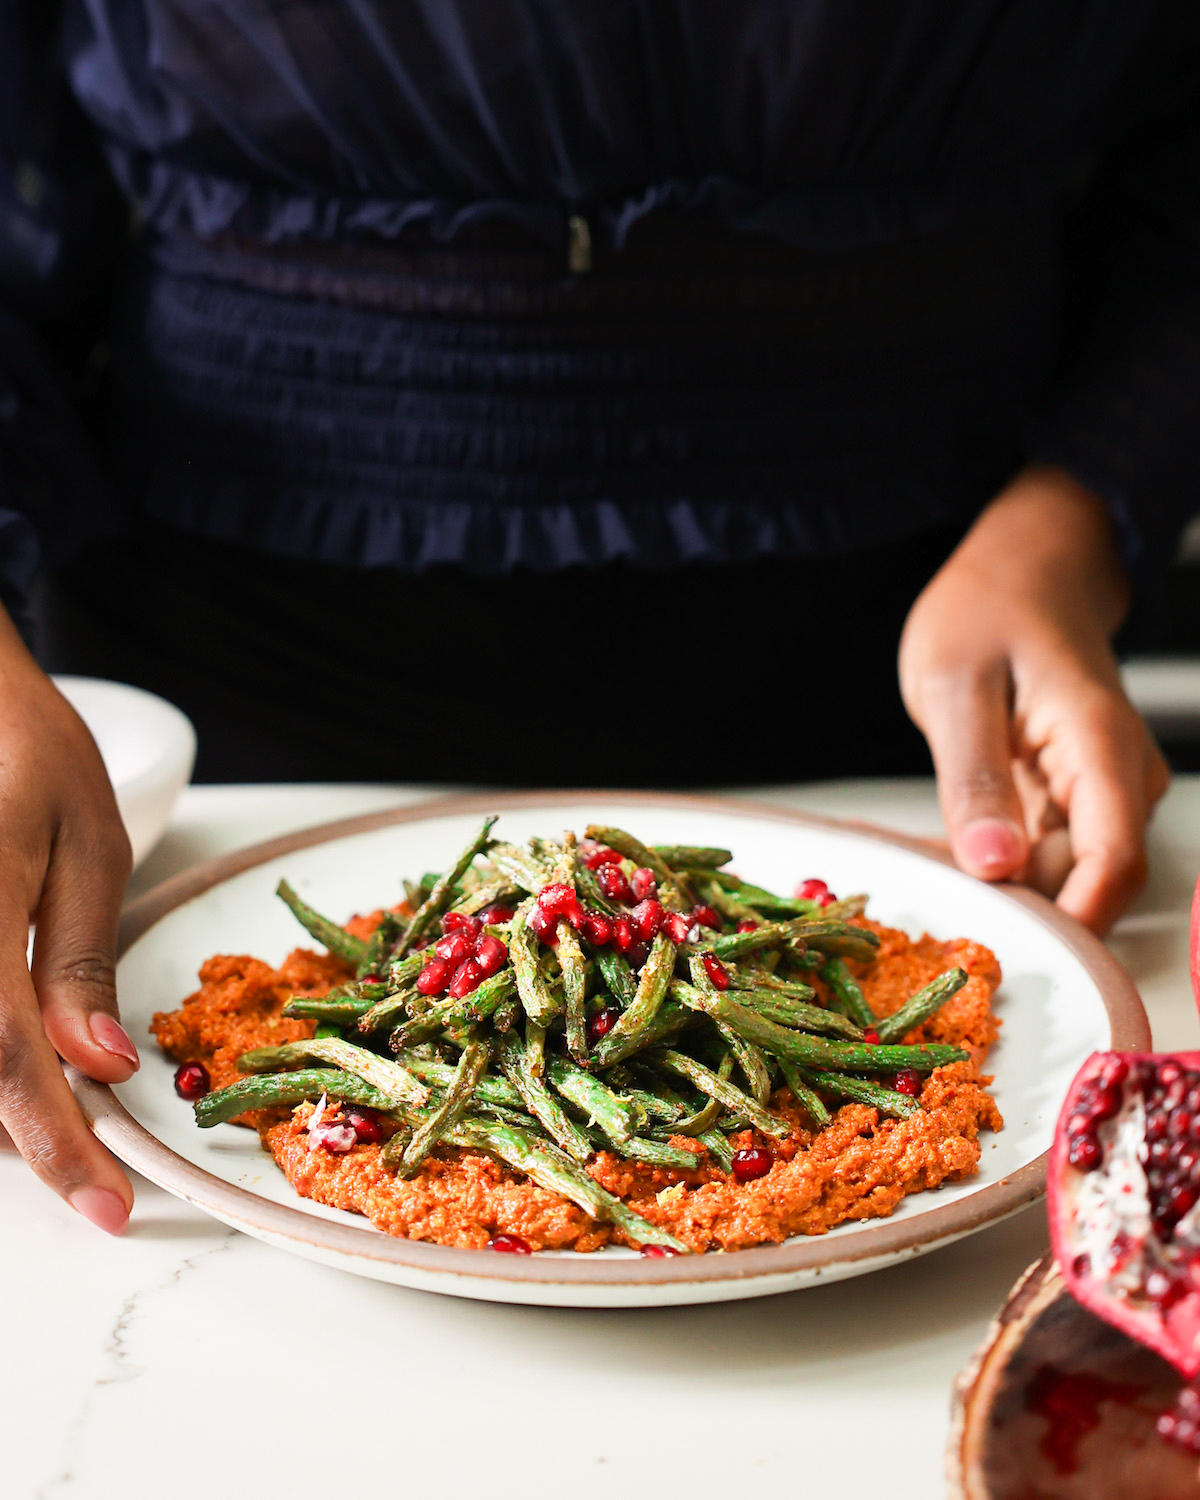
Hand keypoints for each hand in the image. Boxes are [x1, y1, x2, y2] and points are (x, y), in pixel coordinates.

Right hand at [0, 609, 135, 1229]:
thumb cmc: (27, 756)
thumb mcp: (85, 848)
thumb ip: (78, 964)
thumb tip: (97, 1068)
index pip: (4, 1057)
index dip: (55, 1143)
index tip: (107, 1206)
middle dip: (28, 1132)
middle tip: (95, 1157)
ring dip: (0, 1105)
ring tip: (59, 1105)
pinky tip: (20, 1056)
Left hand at [899, 465, 1168, 935]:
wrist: (1026, 567)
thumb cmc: (990, 607)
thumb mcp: (956, 684)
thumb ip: (975, 777)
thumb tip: (994, 866)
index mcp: (1101, 749)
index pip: (1110, 870)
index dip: (1059, 923)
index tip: (988, 943)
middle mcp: (1119, 781)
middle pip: (1084, 885)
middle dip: (1011, 907)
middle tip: (925, 901)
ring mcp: (1102, 793)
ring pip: (1059, 876)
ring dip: (994, 886)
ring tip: (921, 862)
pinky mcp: (1075, 799)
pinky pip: (1041, 854)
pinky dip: (990, 860)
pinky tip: (938, 847)